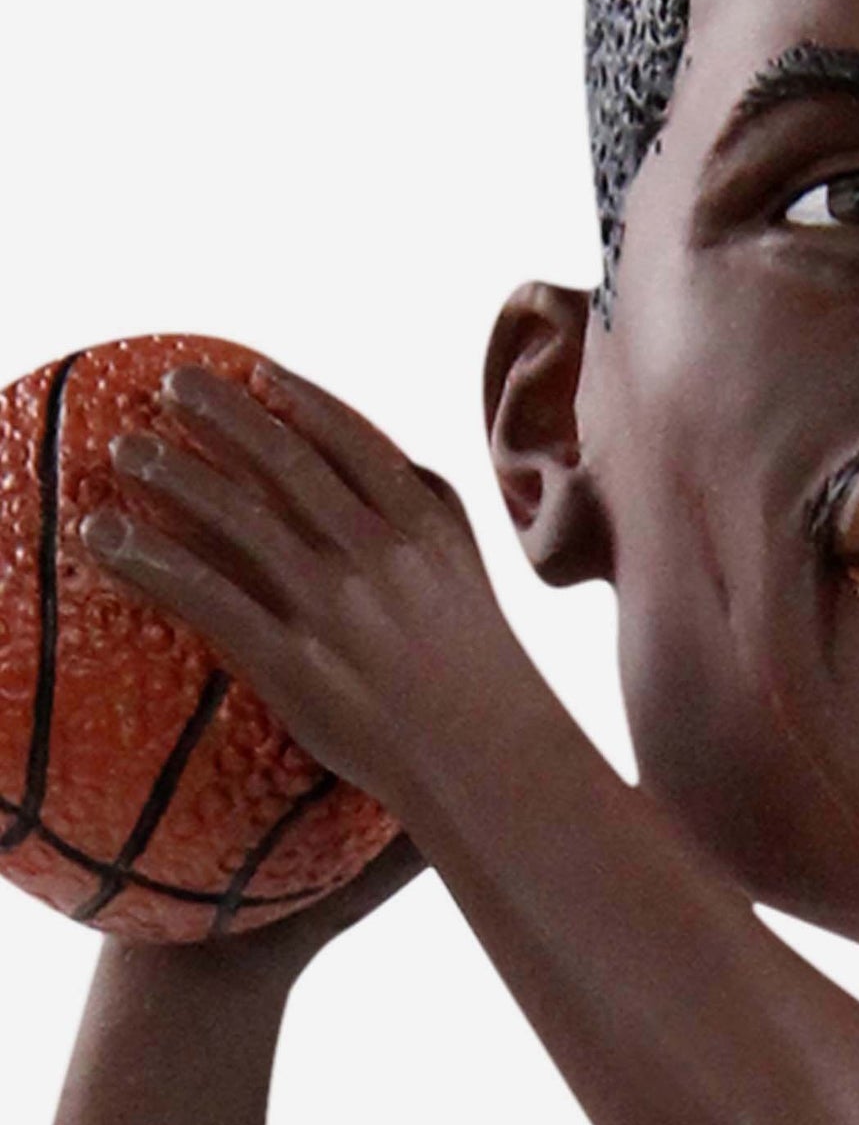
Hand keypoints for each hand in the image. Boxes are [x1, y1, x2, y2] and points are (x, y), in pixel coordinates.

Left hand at [80, 362, 556, 816]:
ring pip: (239, 518)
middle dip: (226, 414)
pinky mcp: (293, 661)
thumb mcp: (471, 572)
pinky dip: (150, 560)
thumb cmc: (481, 670)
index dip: (300, 399)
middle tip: (174, 381)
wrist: (488, 756)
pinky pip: (206, 597)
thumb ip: (433, 513)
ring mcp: (334, 606)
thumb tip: (396, 460)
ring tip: (125, 447)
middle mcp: (377, 553)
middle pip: (286, 464)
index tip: (258, 369)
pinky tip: (105, 538)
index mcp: (425, 526)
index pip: (353, 442)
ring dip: (174, 473)